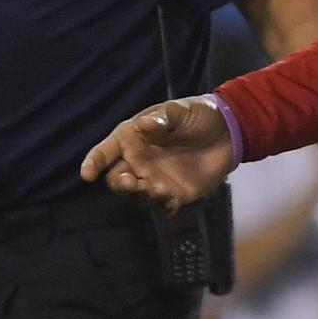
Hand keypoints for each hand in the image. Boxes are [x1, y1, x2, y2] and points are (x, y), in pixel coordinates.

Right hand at [82, 97, 234, 210]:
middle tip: (129, 182)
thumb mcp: (179, 111)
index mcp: (131, 139)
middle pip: (117, 179)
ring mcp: (155, 179)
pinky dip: (163, 207)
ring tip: (158, 189)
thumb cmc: (197, 115)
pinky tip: (171, 201)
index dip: (93, 163)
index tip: (87, 174)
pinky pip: (163, 207)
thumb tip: (144, 124)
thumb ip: (162, 119)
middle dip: (119, 184)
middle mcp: (138, 162)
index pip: (104, 153)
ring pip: (137, 195)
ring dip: (142, 195)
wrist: (230, 131)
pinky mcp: (175, 193)